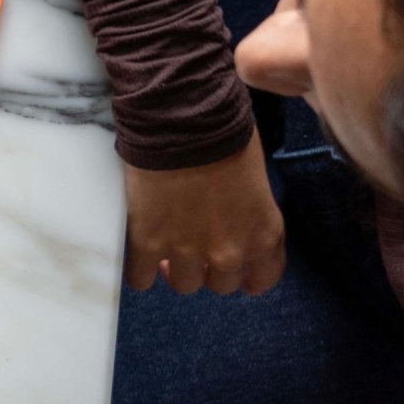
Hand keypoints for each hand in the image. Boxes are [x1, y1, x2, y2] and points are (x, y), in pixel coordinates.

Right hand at [123, 131, 285, 294]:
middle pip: (221, 285)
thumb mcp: (255, 178)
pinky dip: (140, 271)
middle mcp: (230, 251)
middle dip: (209, 269)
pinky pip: (141, 277)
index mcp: (264, 232)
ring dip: (176, 270)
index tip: (236, 271)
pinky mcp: (149, 242)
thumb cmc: (224, 132)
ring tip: (165, 250)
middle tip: (195, 248)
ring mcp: (188, 250)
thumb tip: (230, 212)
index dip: (247, 276)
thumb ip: (249, 208)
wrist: (182, 119)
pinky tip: (140, 257)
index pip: (263, 278)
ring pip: (184, 284)